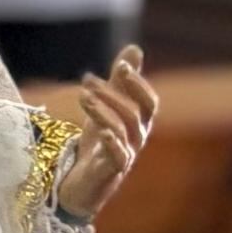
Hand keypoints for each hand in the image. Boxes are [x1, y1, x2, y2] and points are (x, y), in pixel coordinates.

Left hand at [52, 49, 156, 223]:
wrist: (82, 184)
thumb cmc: (97, 143)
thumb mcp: (106, 108)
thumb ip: (120, 82)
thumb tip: (135, 49)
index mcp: (139, 124)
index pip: (149, 102)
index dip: (138, 83)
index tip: (121, 65)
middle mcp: (137, 139)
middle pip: (135, 114)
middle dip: (114, 94)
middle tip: (88, 80)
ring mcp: (126, 156)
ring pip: (123, 131)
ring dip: (103, 111)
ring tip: (82, 97)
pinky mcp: (111, 172)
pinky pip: (119, 157)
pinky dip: (113, 142)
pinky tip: (103, 131)